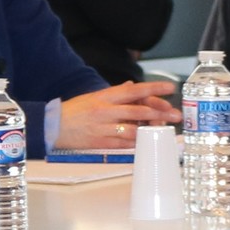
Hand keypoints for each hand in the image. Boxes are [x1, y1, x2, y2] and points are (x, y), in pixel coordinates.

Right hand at [54, 80, 181, 151]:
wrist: (53, 126)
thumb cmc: (75, 111)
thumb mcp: (94, 96)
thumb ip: (115, 92)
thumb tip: (132, 86)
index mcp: (106, 96)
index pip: (135, 90)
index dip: (154, 88)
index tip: (171, 88)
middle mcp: (106, 110)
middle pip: (139, 110)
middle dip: (160, 113)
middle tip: (176, 115)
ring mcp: (104, 127)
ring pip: (133, 128)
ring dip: (150, 130)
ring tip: (163, 130)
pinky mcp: (101, 142)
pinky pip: (124, 143)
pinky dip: (137, 143)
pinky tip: (147, 142)